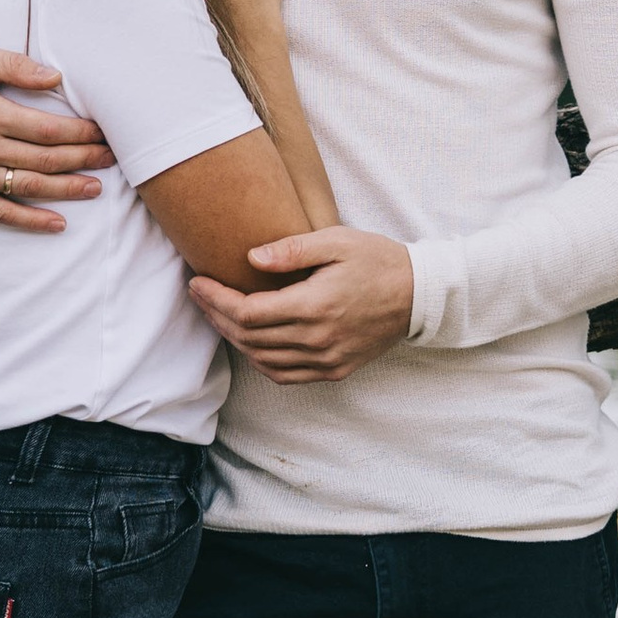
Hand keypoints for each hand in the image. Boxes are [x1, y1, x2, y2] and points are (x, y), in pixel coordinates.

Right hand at [0, 41, 114, 229]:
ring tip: (96, 188)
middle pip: (46, 159)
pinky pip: (0, 212)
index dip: (82, 134)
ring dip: (67, 189)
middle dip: (84, 159)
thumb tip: (55, 77)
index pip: (49, 129)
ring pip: (29, 187)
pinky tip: (57, 223)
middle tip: (112, 159)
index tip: (104, 132)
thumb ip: (13, 65)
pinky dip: (30, 220)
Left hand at [186, 224, 414, 380]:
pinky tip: (249, 344)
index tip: (198, 283)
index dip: (216, 299)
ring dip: (234, 340)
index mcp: (315, 306)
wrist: (419, 295)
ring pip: (262, 360)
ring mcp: (326, 360)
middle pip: (248, 338)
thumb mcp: (338, 241)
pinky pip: (285, 375)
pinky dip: (260, 362)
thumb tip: (251, 258)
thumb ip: (292, 249)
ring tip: (218, 316)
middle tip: (200, 295)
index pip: (248, 312)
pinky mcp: (335, 370)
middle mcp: (317, 340)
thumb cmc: (378, 261)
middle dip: (216, 316)